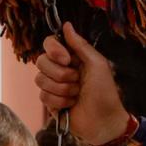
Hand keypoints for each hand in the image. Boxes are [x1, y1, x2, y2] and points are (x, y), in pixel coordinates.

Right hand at [35, 24, 131, 145]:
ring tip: (77, 94)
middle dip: (61, 74)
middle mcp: (61, 69)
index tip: (66, 59)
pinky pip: (43, 96)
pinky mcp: (50, 102)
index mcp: (73, 57)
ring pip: (40, 80)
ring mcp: (54, 85)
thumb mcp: (97, 64)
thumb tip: (66, 25)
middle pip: (41, 61)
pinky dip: (59, 101)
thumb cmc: (105, 91)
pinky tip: (71, 105)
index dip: (54, 50)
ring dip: (62, 89)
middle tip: (78, 81)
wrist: (103, 120)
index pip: (49, 43)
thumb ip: (80, 45)